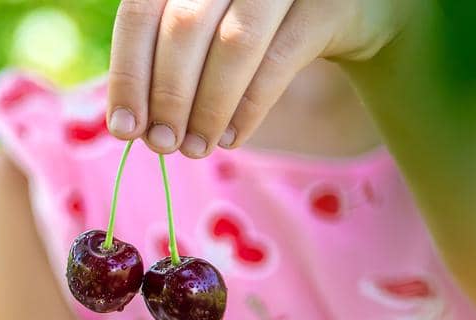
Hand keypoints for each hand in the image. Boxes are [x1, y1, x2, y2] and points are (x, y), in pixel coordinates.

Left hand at [104, 0, 414, 157]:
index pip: (140, 14)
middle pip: (183, 28)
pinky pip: (280, 59)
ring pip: (233, 44)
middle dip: (168, 97)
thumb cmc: (258, 26)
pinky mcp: (327, 2)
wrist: (351, 8)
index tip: (123, 128)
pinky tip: (230, 138)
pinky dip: (249, 106)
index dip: (129, 74)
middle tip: (161, 145)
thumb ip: (167, 63)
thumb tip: (128, 124)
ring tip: (195, 149)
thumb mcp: (206, 32)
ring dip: (207, 108)